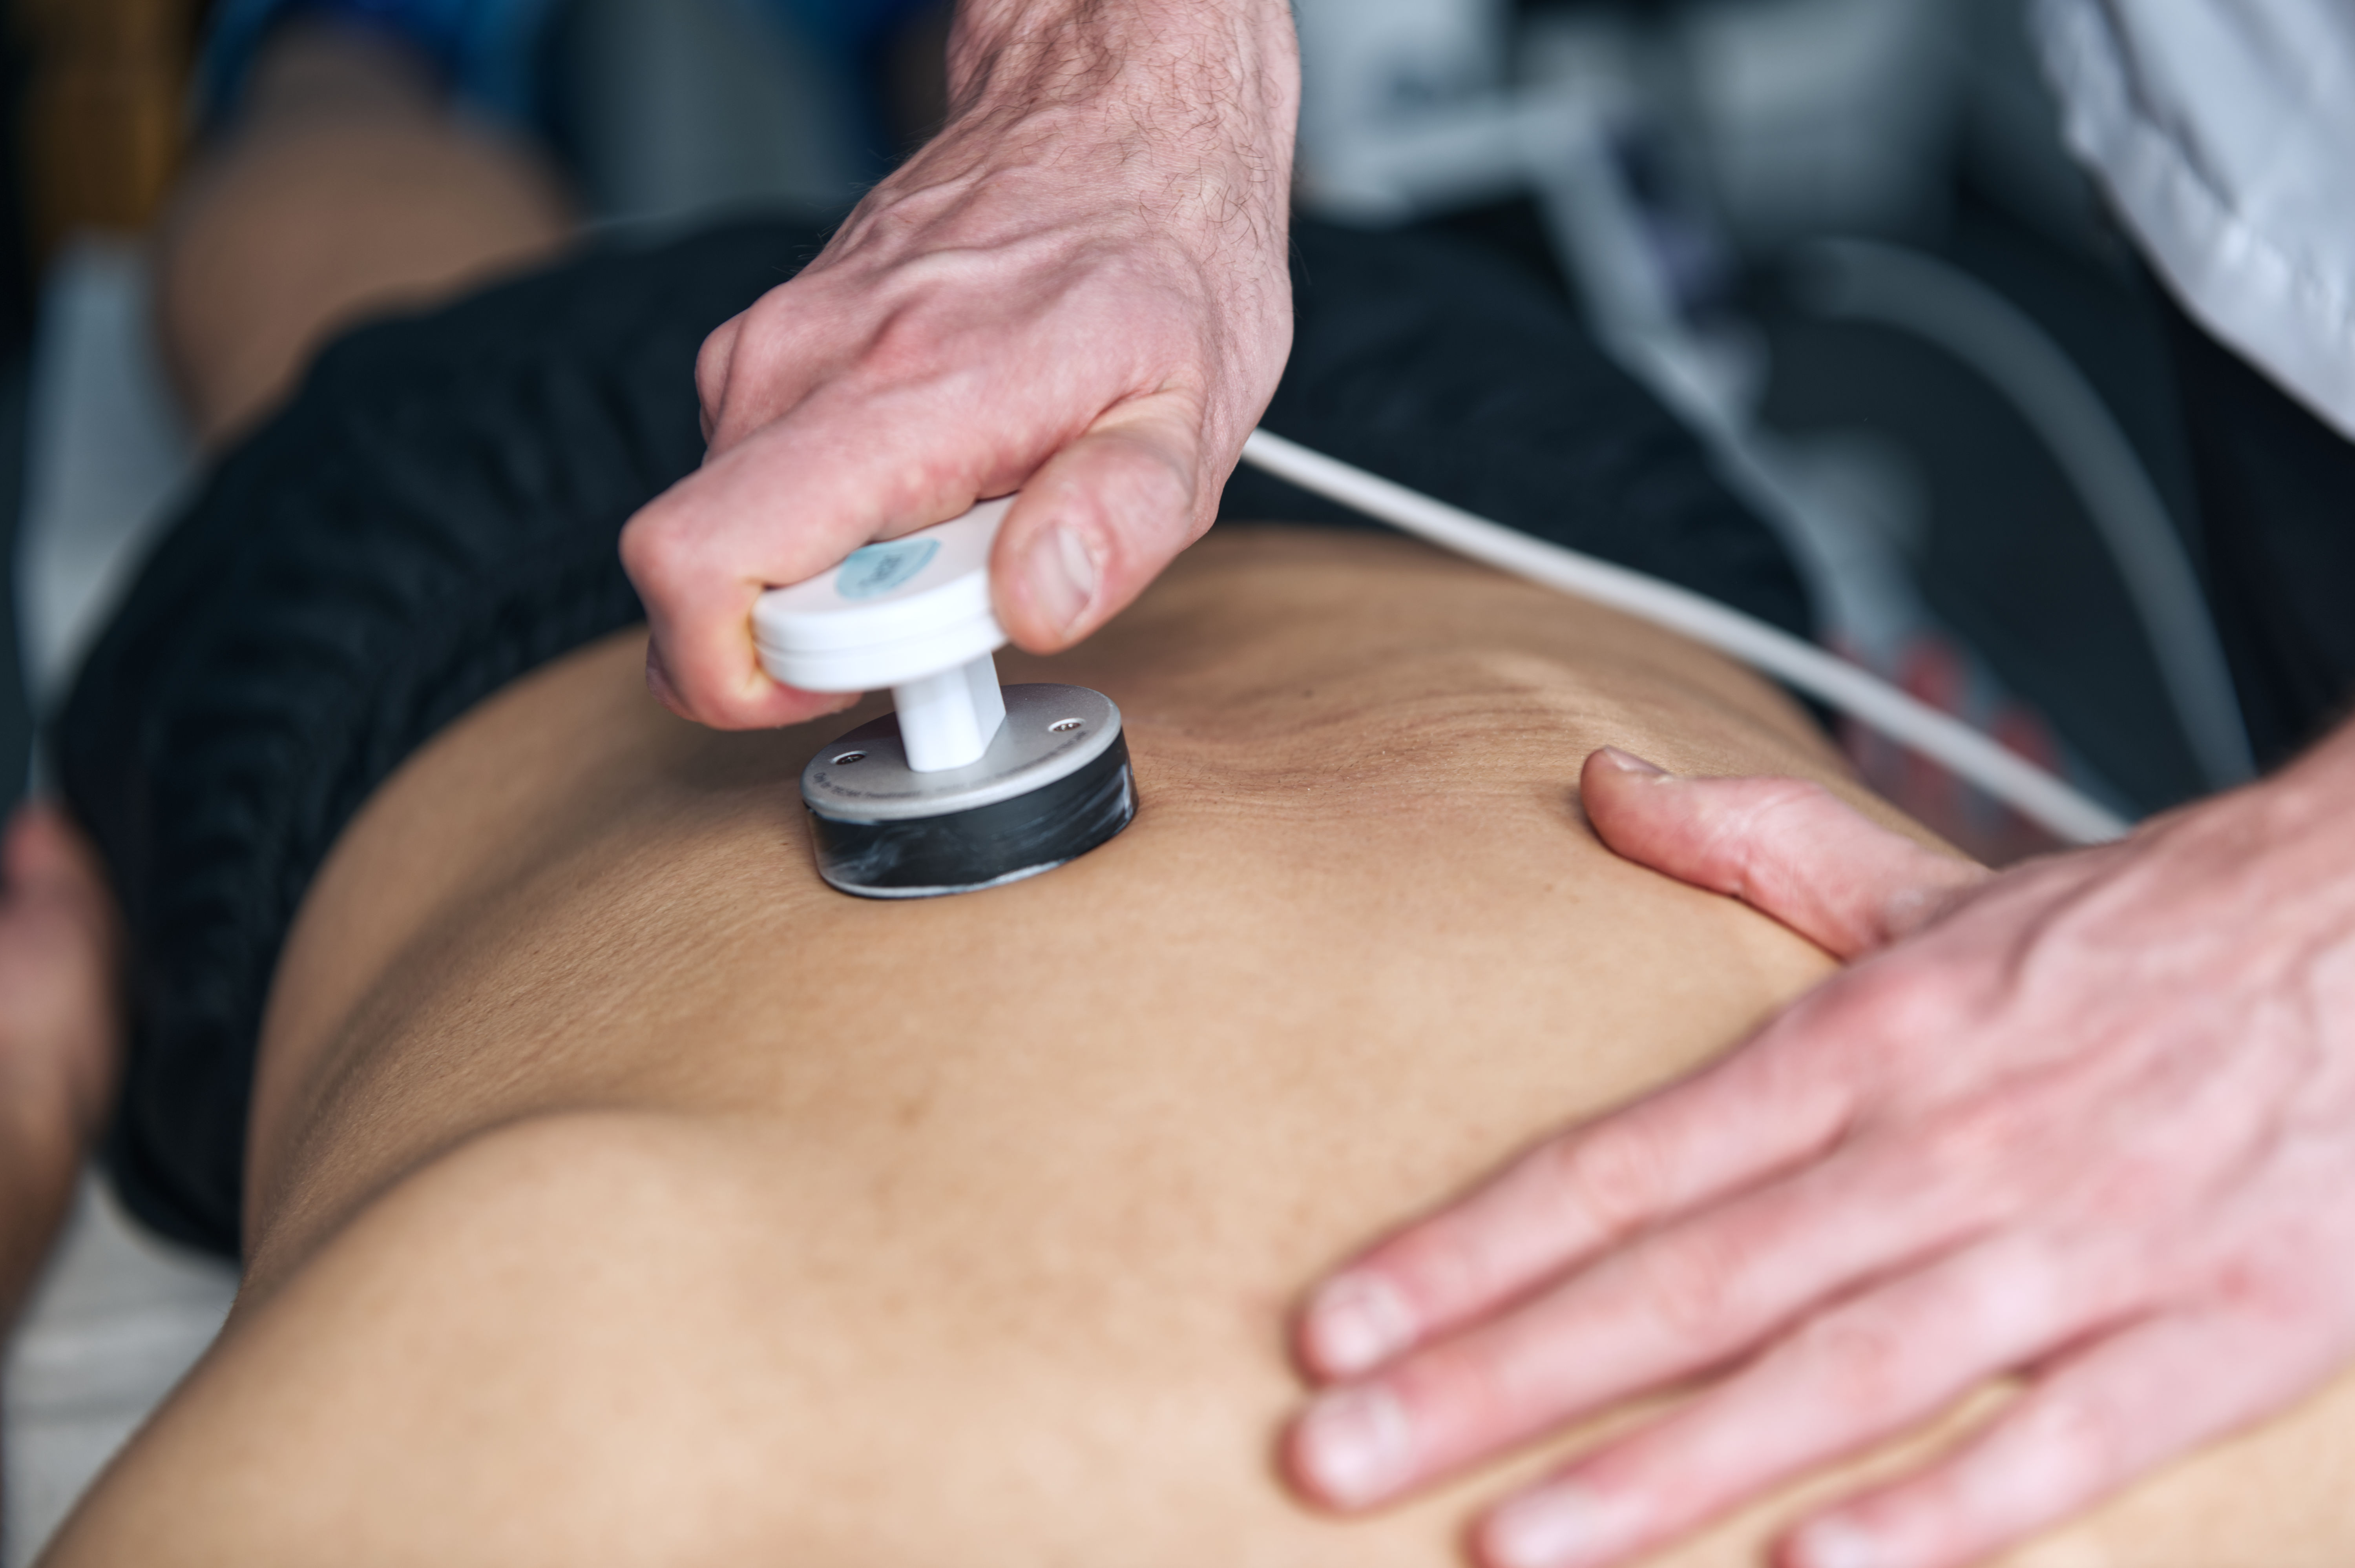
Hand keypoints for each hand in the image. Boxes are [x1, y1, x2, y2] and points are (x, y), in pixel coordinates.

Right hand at [619, 0, 1297, 728]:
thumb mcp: (1194, 417)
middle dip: (819, 635)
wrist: (1116, 123)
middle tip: (958, 595)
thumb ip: (1119, 521)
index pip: (698, 566)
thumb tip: (1040, 603)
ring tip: (964, 523)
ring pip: (738, 537)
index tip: (876, 675)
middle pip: (704, 576)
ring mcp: (772, 353)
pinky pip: (765, 490)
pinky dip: (839, 523)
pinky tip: (936, 483)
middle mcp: (801, 364)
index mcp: (896, 393)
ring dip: (841, 575)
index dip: (757, 675)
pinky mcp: (770, 356)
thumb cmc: (1159, 266)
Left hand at [1286, 739, 2354, 1567]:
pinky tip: (1808, 1566)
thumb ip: (1751, 842)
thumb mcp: (1929, 878)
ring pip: (1834, 1374)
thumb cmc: (2135, 930)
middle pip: (1681, 1283)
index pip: (1616, 1162)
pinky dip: (1940, 1516)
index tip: (1337, 1319)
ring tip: (1510, 1543)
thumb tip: (1599, 782)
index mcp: (1863, 1041)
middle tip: (1337, 1452)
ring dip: (1665, 1469)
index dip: (1464, 1247)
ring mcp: (2076, 1243)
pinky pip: (2058, 1444)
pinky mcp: (2218, 1331)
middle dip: (1497, 1378)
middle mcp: (1941, 1145)